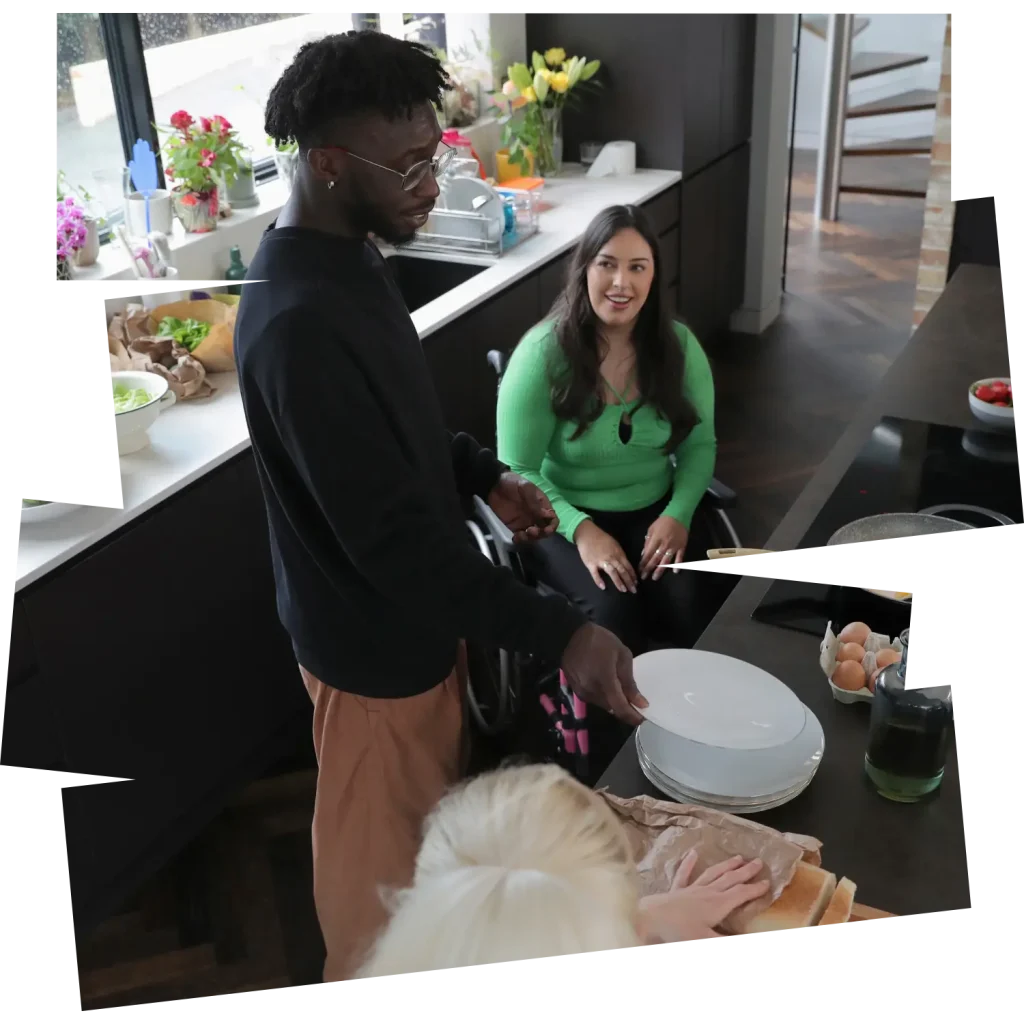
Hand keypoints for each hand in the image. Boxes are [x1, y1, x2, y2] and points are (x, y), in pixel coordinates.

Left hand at [487, 472, 557, 543]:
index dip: (552, 526)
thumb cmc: (512, 482)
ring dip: (531, 538)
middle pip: (545, 530)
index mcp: (542, 505)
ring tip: (522, 534)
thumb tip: (545, 515)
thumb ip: (534, 501)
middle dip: (541, 534)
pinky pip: (521, 537)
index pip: (552, 519)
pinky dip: (520, 540)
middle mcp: (536, 515)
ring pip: (534, 536)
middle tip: (531, 531)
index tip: (547, 529)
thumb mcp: (525, 487)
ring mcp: (525, 522)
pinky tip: (516, 538)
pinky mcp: (514, 526)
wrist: (493, 485)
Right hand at [560, 622, 647, 725]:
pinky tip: (604, 685)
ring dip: (611, 702)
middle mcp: (590, 689)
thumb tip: (640, 704)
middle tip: (633, 701)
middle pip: (610, 708)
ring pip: (601, 704)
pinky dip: (600, 696)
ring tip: (618, 690)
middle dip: (623, 708)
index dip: (632, 717)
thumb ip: (630, 683)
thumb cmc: (601, 641)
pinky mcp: (573, 688)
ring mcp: (579, 690)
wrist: (572, 632)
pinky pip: (591, 698)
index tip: (642, 719)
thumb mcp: (623, 656)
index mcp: (604, 680)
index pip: (619, 707)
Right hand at [574, 520, 636, 593]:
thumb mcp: (614, 544)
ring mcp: (601, 561)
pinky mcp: (590, 563)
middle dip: (629, 581)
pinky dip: (599, 580)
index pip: (628, 566)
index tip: (636, 583)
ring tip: (623, 590)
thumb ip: (620, 554)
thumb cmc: (601, 538)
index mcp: (618, 553)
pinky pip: (595, 573)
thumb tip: (625, 564)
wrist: (587, 534)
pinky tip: (603, 587)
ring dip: (618, 582)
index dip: (632, 575)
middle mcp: (611, 557)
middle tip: (634, 591)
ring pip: (612, 572)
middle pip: (622, 570)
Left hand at [637, 850, 769, 943]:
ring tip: (738, 857)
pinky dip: (689, 864)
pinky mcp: (677, 889)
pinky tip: (693, 853)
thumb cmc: (681, 931)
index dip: (755, 889)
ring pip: (713, 874)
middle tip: (758, 862)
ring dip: (726, 865)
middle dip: (745, 871)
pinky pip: (684, 874)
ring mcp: (692, 889)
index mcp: (718, 904)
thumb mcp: (707, 940)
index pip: (741, 894)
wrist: (652, 919)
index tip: (768, 882)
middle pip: (730, 879)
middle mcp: (707, 892)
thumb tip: (747, 937)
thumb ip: (727, 941)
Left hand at [639, 516, 688, 580]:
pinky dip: (678, 564)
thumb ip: (647, 541)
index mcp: (656, 540)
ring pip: (666, 560)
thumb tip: (643, 553)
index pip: (648, 554)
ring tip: (655, 577)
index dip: (643, 563)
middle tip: (644, 577)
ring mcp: (674, 547)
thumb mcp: (651, 529)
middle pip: (655, 559)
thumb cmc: (662, 522)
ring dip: (660, 570)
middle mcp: (664, 545)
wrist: (678, 515)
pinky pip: (680, 557)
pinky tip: (675, 571)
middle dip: (648, 569)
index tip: (639, 570)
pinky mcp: (682, 547)